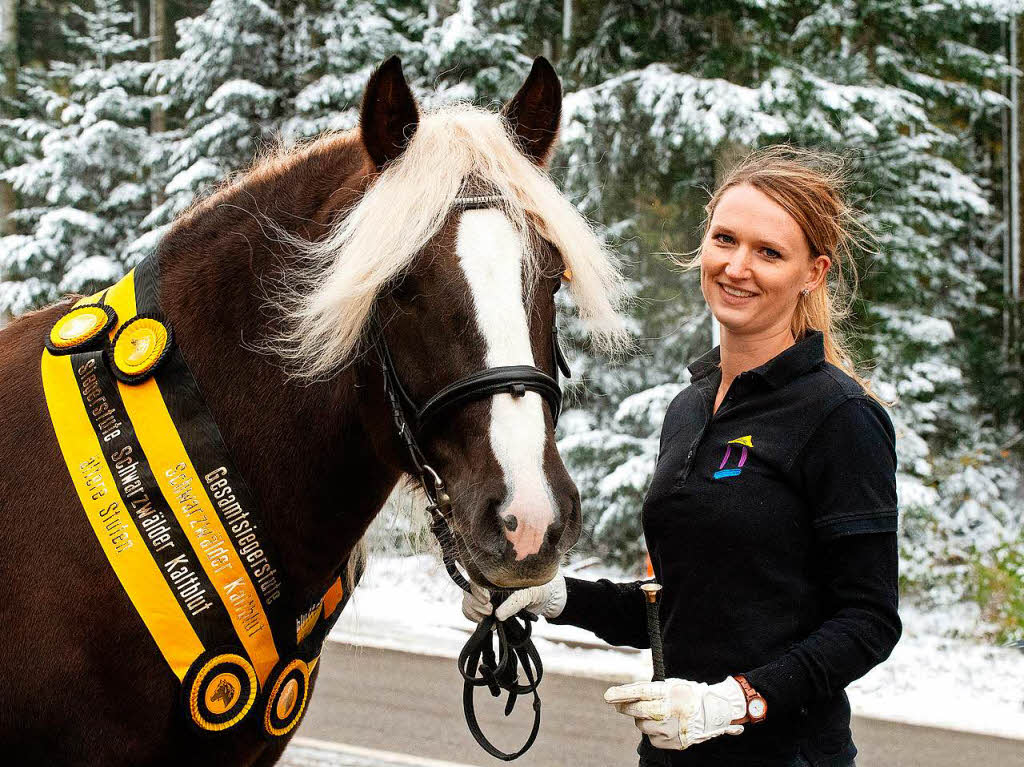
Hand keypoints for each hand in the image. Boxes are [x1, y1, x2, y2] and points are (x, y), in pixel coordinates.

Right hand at [460, 574, 566, 622]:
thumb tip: (498, 615)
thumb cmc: (541, 588)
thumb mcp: (529, 592)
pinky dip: (474, 618)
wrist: (550, 598)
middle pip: (468, 593)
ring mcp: (487, 597)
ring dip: (474, 613)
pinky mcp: (489, 610)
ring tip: (489, 619)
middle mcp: (488, 585)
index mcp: (496, 576)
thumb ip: (514, 602)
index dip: (476, 591)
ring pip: (468, 603)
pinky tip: (487, 623)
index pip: (475, 580)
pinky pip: (472, 612)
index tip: (487, 601)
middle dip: (475, 604)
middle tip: (490, 611)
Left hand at [604, 676, 746, 750]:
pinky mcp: (672, 742)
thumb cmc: (689, 695)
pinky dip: (653, 731)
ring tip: (655, 714)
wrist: (714, 714)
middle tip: (619, 705)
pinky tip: (664, 725)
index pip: (641, 693)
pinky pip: (652, 737)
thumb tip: (625, 693)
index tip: (608, 696)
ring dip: (642, 719)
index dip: (623, 694)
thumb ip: (649, 689)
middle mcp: (669, 712)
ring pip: (642, 725)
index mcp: (669, 694)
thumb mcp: (671, 685)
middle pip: (638, 711)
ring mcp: (671, 729)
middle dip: (626, 707)